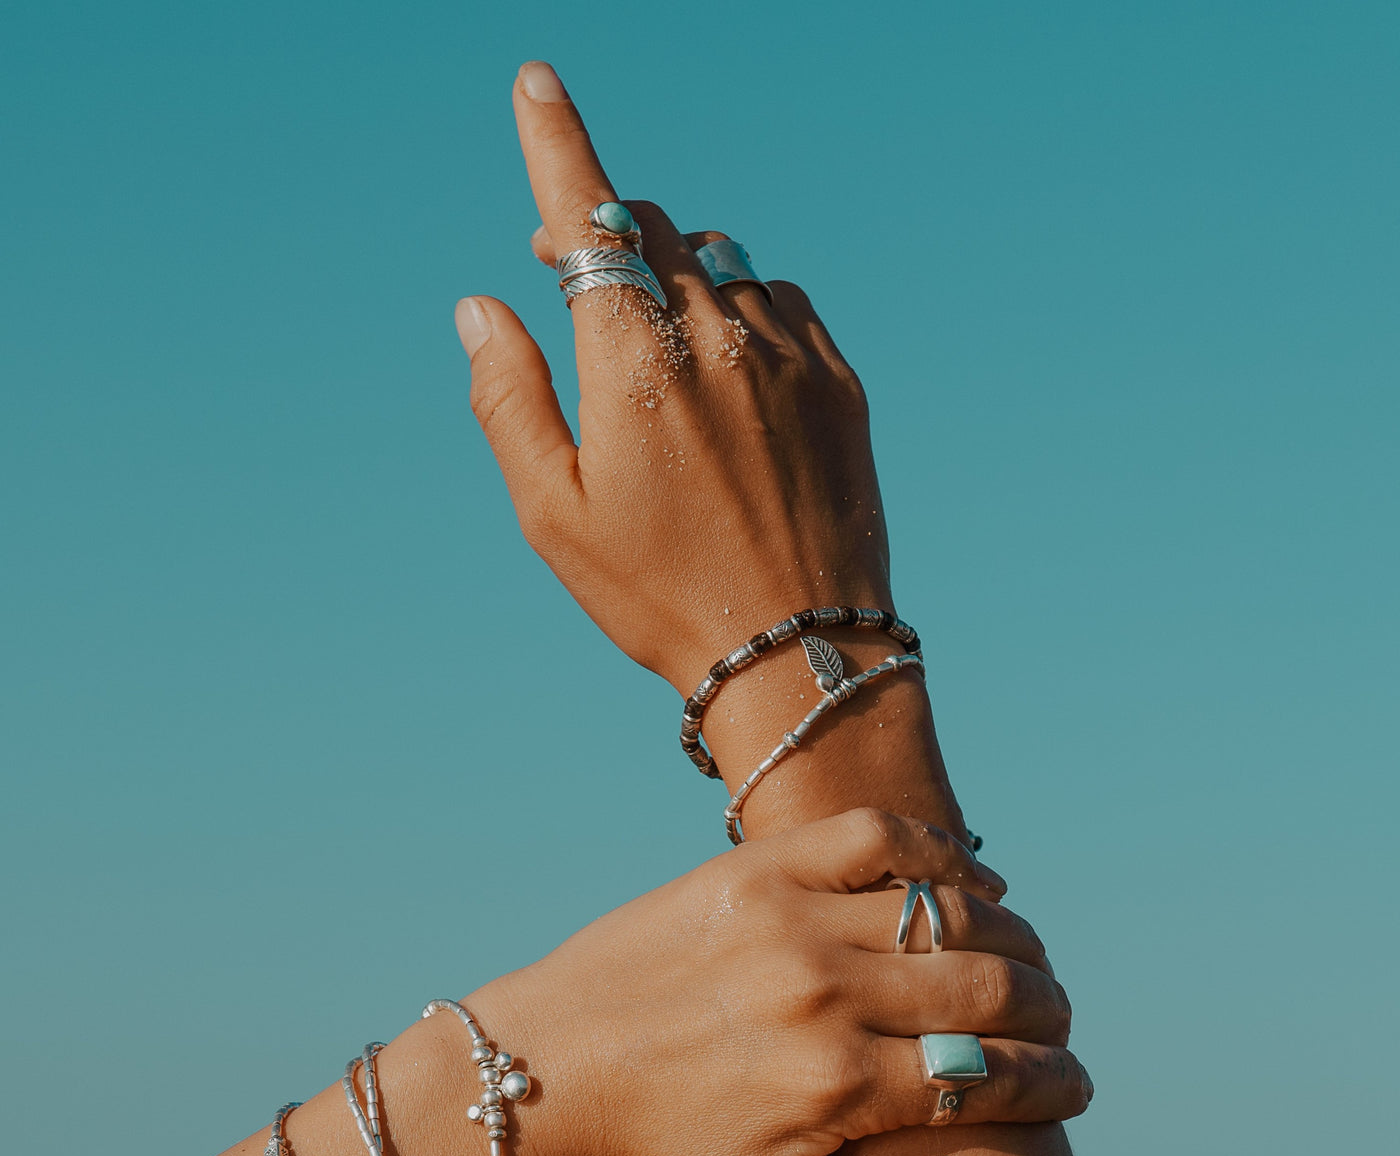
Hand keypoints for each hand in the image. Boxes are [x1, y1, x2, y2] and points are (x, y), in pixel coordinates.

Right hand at [457, 61, 890, 693]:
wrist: (799, 648)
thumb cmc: (659, 594)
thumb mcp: (553, 515)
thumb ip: (508, 399)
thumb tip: (482, 305)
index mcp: (634, 360)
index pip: (589, 214)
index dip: (556, 142)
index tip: (537, 83)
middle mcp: (717, 334)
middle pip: (653, 227)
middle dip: (606, 232)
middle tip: (575, 273)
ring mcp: (789, 352)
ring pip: (718, 259)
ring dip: (675, 273)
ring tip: (655, 343)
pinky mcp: (839, 380)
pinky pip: (780, 300)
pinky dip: (741, 307)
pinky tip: (729, 366)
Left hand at [472, 809, 1087, 1155]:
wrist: (543, 1076)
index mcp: (834, 1093)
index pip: (991, 1078)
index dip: (1055, 1083)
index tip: (1075, 1083)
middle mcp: (822, 997)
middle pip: (986, 989)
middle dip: (1048, 1010)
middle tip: (1057, 1021)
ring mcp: (788, 920)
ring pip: (948, 911)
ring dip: (1010, 936)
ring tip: (1023, 958)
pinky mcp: (754, 868)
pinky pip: (875, 836)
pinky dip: (939, 848)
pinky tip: (966, 877)